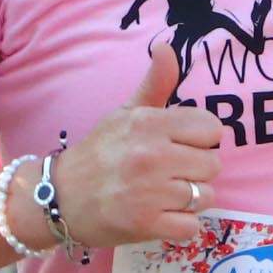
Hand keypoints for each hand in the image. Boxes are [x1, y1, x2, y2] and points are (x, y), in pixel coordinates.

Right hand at [50, 38, 223, 249]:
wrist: (60, 197)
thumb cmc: (100, 153)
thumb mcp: (125, 114)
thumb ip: (155, 84)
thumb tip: (166, 47)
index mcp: (150, 124)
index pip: (212, 129)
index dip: (200, 140)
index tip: (181, 146)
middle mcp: (152, 155)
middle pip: (212, 165)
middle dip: (196, 171)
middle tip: (169, 174)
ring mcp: (150, 192)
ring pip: (205, 196)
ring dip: (190, 199)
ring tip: (164, 195)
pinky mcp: (146, 224)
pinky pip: (191, 226)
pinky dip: (180, 224)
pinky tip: (161, 215)